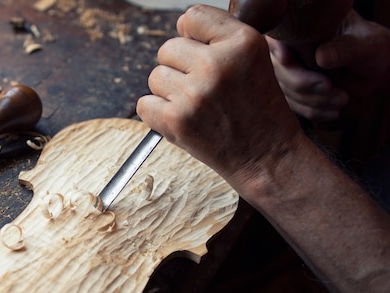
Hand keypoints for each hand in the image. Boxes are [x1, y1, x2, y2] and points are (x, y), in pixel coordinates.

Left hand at [137, 5, 300, 187]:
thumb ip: (219, 39)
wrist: (266, 156)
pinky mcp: (176, 120)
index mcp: (242, 42)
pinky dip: (157, 114)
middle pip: (167, 48)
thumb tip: (178, 27)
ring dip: (169, 92)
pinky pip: (144, 104)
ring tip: (197, 106)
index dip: (193, 36)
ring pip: (155, 77)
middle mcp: (217, 64)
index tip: (204, 54)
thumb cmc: (258, 110)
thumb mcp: (255, 61)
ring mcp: (194, 93)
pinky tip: (183, 119)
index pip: (193, 16)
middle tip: (204, 89)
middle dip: (180, 68)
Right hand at [268, 10, 389, 121]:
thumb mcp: (364, 44)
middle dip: (303, 84)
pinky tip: (334, 111)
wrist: (375, 70)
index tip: (286, 58)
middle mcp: (290, 52)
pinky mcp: (294, 94)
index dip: (277, 50)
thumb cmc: (371, 49)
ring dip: (314, 101)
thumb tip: (321, 57)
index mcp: (302, 31)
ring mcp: (289, 75)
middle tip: (329, 86)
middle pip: (280, 71)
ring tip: (343, 99)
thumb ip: (344, 48)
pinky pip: (295, 107)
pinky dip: (314, 112)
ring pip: (287, 93)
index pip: (278, 39)